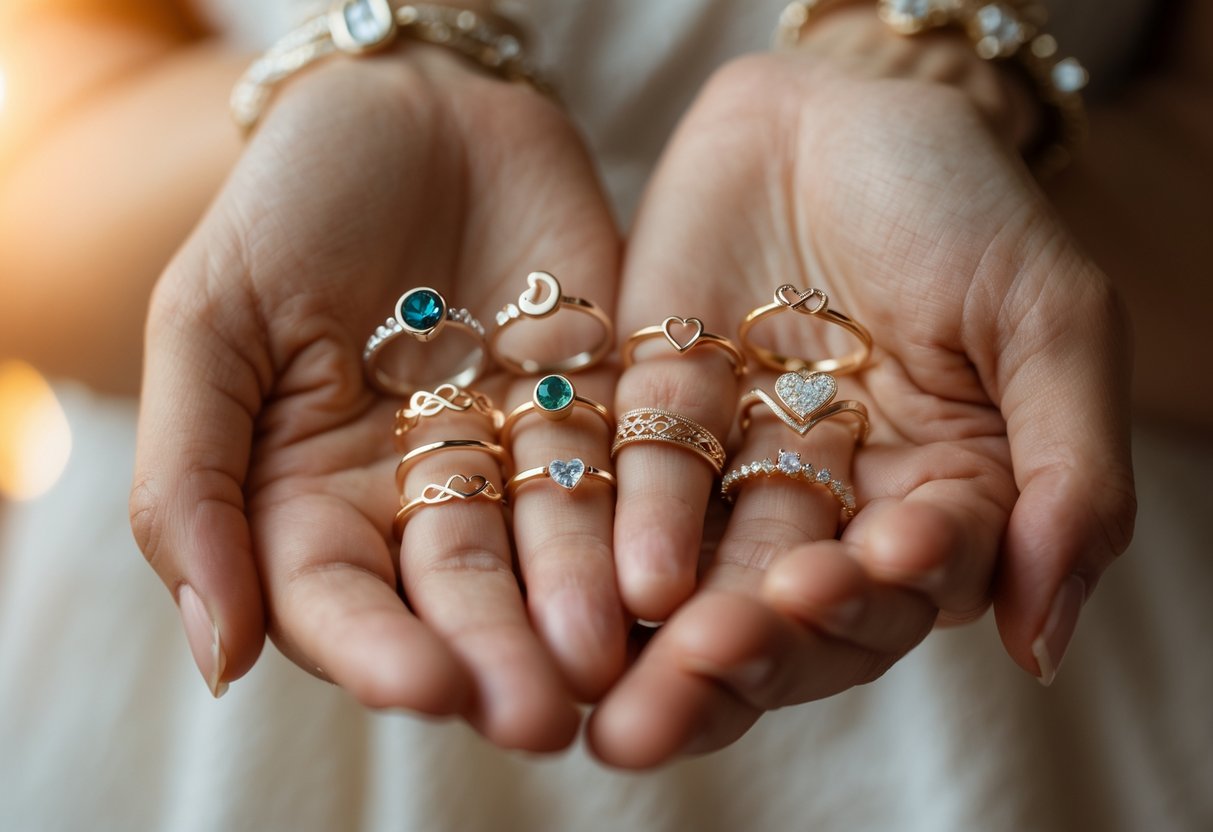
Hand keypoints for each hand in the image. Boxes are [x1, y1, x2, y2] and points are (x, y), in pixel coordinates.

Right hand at [129, 47, 625, 750]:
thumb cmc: (289, 208)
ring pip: (547, 551)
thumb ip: (192, 481)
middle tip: (541, 715)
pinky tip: (665, 576)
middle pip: (456, 594)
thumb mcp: (209, 323)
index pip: (337, 601)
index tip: (426, 687)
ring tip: (610, 665)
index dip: (377, 649)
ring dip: (577, 609)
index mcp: (311, 497)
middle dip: (496, 654)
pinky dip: (638, 524)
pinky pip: (620, 473)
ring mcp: (513, 455)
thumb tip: (213, 655)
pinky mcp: (599, 406)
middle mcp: (417, 497)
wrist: (416, 107)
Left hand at [590, 13, 1134, 767]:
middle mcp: (833, 508)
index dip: (878, 595)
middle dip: (754, 654)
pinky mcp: (657, 416)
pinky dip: (630, 527)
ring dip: (674, 634)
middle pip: (792, 615)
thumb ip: (1067, 472)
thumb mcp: (1045, 319)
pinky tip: (623, 578)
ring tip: (639, 687)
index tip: (860, 572)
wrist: (840, 106)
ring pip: (706, 576)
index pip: (906, 591)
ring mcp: (738, 469)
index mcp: (937, 502)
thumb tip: (1045, 644)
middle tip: (705, 674)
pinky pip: (638, 481)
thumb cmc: (961, 205)